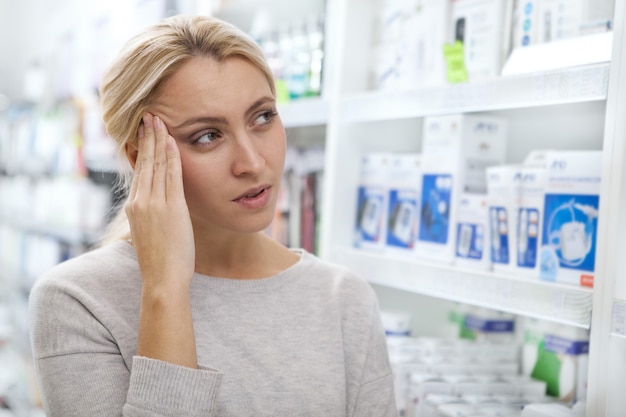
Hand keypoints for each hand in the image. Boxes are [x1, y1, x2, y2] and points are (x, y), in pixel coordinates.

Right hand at [126, 113, 197, 367]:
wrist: (162, 280)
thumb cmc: (162, 263)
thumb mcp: (152, 235)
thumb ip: (155, 217)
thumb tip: (161, 210)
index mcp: (136, 209)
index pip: (140, 173)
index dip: (143, 152)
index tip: (145, 134)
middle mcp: (141, 202)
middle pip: (145, 163)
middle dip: (147, 138)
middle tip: (148, 116)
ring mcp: (154, 204)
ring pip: (156, 165)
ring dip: (158, 140)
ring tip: (158, 120)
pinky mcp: (169, 207)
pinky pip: (170, 176)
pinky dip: (170, 157)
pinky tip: (172, 141)